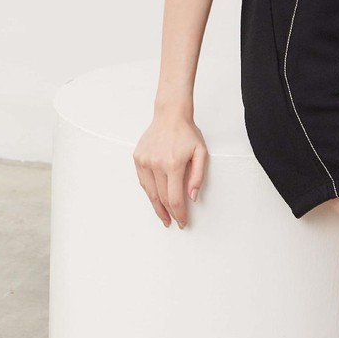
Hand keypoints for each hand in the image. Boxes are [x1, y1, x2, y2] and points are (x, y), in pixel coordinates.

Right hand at [132, 108, 207, 227]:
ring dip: (156, 206)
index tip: (182, 222)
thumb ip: (197, 176)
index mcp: (173, 164)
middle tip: (173, 222)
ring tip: (163, 216)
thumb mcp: (201, 152)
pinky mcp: (138, 158)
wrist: (170, 115)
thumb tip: (191, 196)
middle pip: (161, 198)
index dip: (179, 214)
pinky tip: (155, 198)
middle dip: (168, 213)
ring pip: (150, 192)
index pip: (174, 198)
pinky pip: (143, 181)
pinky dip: (149, 192)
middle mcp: (156, 164)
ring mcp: (144, 161)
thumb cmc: (187, 133)